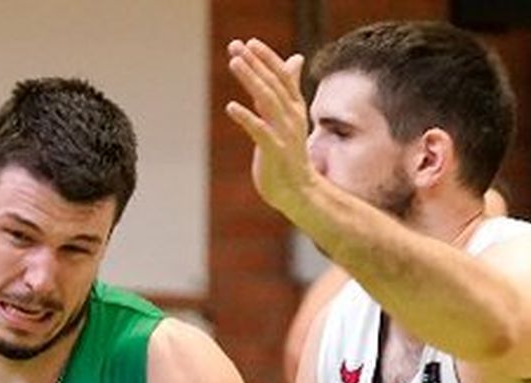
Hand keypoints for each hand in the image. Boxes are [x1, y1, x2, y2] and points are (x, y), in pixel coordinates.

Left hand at [225, 38, 312, 222]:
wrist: (299, 191)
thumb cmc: (290, 156)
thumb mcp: (290, 118)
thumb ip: (287, 91)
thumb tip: (295, 60)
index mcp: (295, 108)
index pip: (282, 76)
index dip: (267, 58)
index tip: (250, 43)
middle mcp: (291, 116)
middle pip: (272, 83)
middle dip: (254, 63)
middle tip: (235, 46)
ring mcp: (284, 133)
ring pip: (267, 100)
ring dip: (251, 80)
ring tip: (234, 63)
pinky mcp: (275, 151)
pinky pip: (259, 130)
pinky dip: (245, 117)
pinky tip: (231, 107)